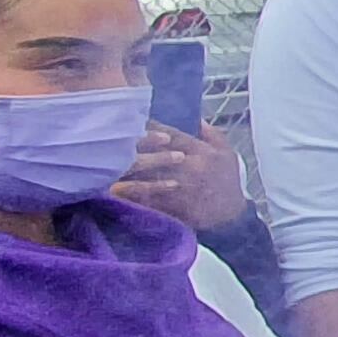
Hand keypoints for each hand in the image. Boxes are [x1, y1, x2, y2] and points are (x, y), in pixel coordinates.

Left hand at [111, 123, 251, 233]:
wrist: (233, 217)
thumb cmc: (228, 182)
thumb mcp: (228, 153)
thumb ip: (212, 134)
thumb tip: (196, 119)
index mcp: (200, 151)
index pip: (171, 135)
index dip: (150, 127)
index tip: (131, 120)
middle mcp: (188, 166)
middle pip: (154, 154)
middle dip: (133, 147)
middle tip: (109, 139)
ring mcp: (180, 187)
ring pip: (148, 176)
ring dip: (127, 171)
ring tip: (104, 166)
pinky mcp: (175, 205)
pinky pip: (149, 199)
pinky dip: (132, 195)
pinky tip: (114, 191)